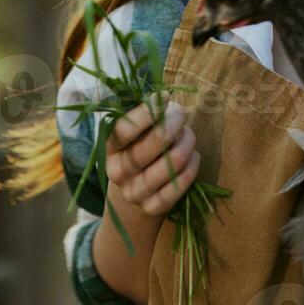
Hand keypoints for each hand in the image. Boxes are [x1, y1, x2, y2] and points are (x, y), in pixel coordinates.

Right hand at [106, 100, 199, 217]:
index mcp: (110, 148)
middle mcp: (119, 172)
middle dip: (173, 124)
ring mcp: (135, 192)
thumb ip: (144, 117)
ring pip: (172, 163)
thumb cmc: (137, 151)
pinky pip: (180, 184)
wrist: (132, 196)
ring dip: (186, 143)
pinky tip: (193, 156)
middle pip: (152, 145)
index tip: (164, 97)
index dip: (146, 112)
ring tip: (189, 135)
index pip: (124, 130)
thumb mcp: (132, 136)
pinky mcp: (153, 207)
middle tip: (182, 113)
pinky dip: (192, 166)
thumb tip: (165, 99)